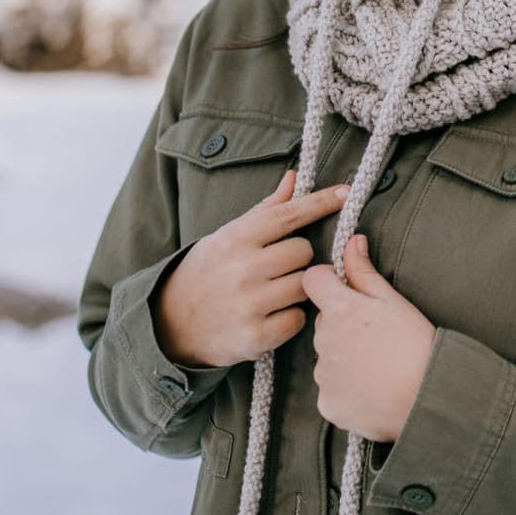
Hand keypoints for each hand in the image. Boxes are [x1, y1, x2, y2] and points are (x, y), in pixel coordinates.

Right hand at [150, 169, 349, 368]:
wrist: (170, 324)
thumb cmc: (207, 272)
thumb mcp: (227, 236)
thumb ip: (264, 211)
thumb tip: (294, 178)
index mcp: (235, 238)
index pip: (288, 214)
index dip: (320, 202)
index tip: (346, 193)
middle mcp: (241, 269)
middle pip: (303, 252)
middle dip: (299, 257)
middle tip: (279, 266)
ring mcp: (249, 304)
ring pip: (306, 285)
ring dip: (299, 288)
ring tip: (275, 292)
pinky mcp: (255, 336)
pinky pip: (299, 319)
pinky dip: (292, 317)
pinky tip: (272, 315)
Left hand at [301, 235, 436, 442]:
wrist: (430, 397)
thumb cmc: (417, 345)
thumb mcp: (394, 301)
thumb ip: (365, 272)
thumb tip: (351, 242)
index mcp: (339, 309)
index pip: (312, 280)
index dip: (329, 282)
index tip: (347, 291)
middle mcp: (323, 341)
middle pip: (323, 322)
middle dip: (342, 325)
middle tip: (376, 338)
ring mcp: (323, 375)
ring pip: (327, 357)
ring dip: (344, 359)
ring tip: (379, 368)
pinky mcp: (328, 404)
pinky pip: (331, 390)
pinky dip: (347, 390)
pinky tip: (373, 391)